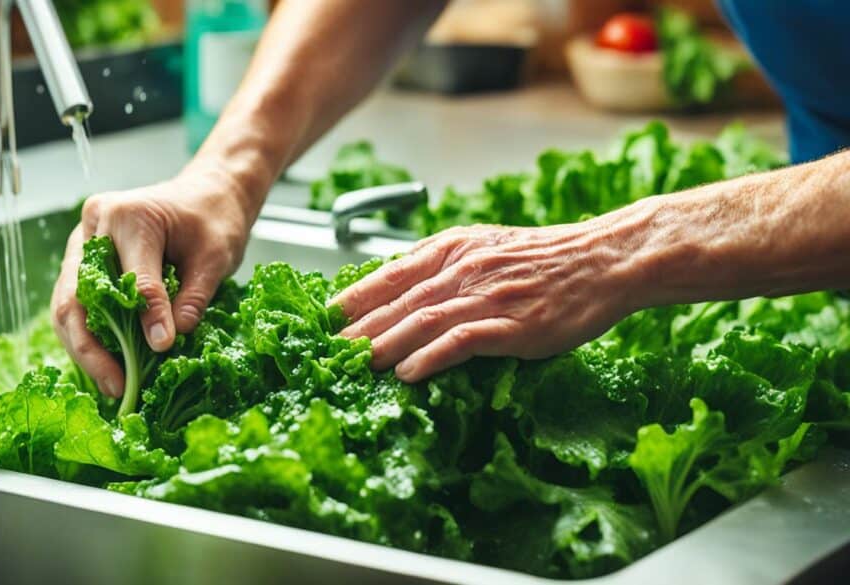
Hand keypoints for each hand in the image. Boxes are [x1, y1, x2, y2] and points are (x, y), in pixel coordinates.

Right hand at [51, 165, 256, 396]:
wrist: (208, 193)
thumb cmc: (214, 218)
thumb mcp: (215, 257)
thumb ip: (191, 298)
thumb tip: (166, 343)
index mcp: (129, 216)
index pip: (133, 280)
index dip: (148, 319)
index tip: (163, 351)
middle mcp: (95, 225)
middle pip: (77, 297)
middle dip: (93, 349)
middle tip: (119, 386)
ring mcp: (82, 242)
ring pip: (67, 305)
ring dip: (84, 349)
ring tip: (111, 385)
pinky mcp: (83, 258)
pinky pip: (74, 303)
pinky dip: (86, 336)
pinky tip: (106, 367)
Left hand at [331, 221, 639, 382]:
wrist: (602, 260)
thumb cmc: (545, 257)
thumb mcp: (486, 245)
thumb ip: (443, 262)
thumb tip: (399, 283)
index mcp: (454, 248)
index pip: (391, 273)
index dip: (356, 297)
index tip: (327, 317)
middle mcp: (464, 269)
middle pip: (399, 302)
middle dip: (360, 329)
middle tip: (330, 351)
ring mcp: (488, 297)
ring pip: (423, 321)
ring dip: (385, 345)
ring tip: (358, 365)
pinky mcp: (513, 325)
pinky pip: (462, 341)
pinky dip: (431, 357)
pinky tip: (409, 374)